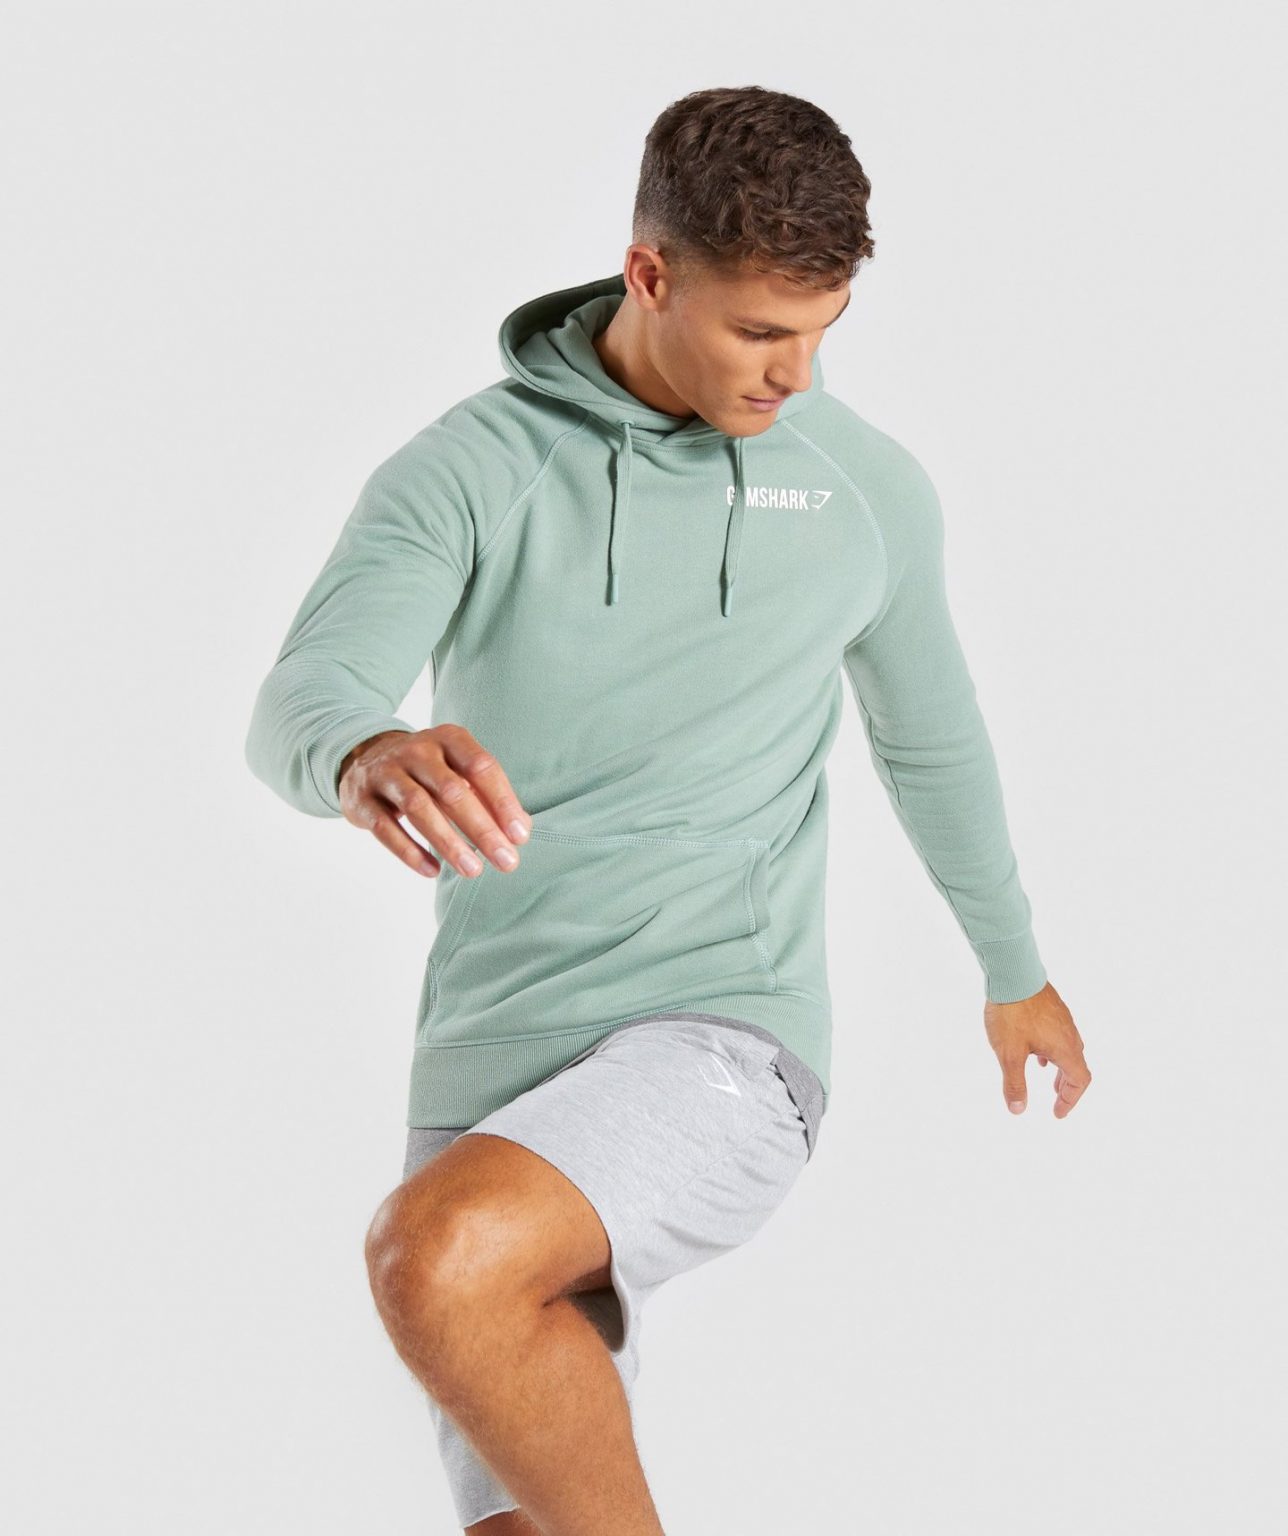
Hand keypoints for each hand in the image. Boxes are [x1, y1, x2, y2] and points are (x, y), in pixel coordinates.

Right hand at [337, 725, 531, 879]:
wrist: (364, 758)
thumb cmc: (428, 771)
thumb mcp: (458, 770)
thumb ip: (488, 796)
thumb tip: (520, 831)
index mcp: (448, 739)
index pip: (481, 767)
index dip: (503, 802)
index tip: (520, 836)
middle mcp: (417, 750)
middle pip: (453, 790)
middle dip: (482, 829)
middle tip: (506, 861)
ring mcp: (386, 772)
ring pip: (419, 808)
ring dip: (448, 843)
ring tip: (473, 870)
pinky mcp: (362, 799)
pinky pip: (385, 828)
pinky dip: (409, 851)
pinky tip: (432, 871)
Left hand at [984, 980, 1090, 1118]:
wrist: (1013, 973)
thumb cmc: (1013, 1014)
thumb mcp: (1009, 1054)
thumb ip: (1014, 1083)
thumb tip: (1018, 1109)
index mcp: (1065, 1049)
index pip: (1079, 1082)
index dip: (1070, 1100)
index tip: (1057, 1113)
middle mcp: (1070, 1035)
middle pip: (1077, 1067)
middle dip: (1066, 1086)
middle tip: (1056, 1100)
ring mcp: (1063, 1020)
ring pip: (1068, 1049)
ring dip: (1060, 1067)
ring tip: (1046, 1076)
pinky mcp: (1053, 1008)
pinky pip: (1059, 1035)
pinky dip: (1052, 1050)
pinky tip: (1035, 1049)